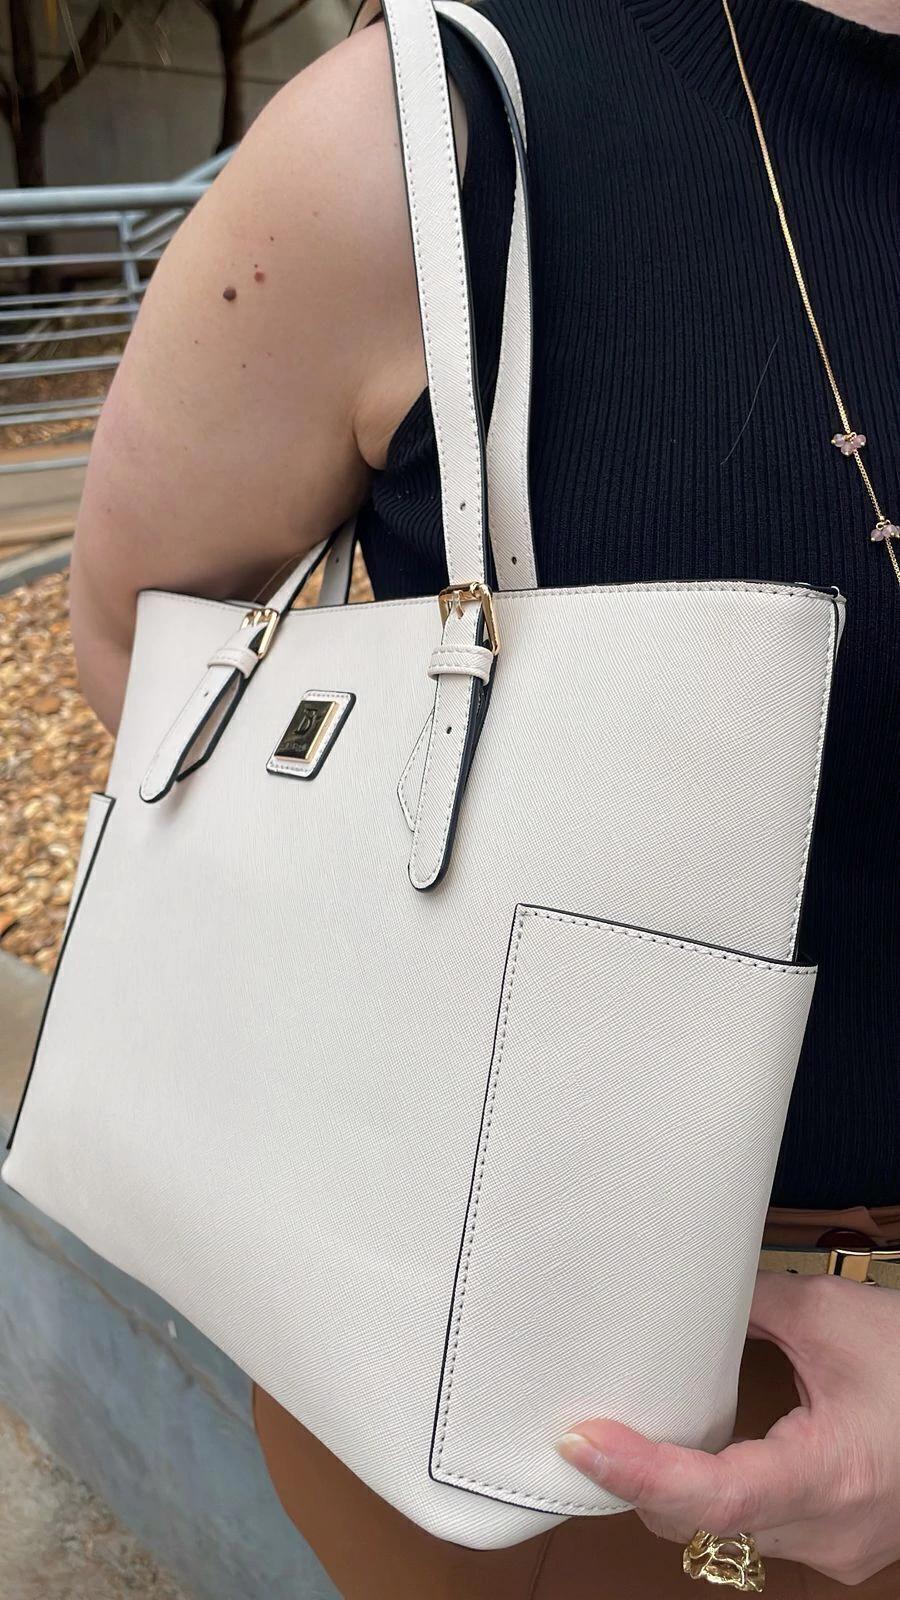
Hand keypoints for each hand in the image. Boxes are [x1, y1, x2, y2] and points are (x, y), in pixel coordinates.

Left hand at [557, 1272, 899, 1585]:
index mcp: (830, 1475)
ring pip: (723, 1537)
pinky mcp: (835, 1547)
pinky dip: (714, 1497)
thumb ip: (749, 1305)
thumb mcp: (832, 1316)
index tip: (582, 1441)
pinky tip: (692, 1454)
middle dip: (639, 1481)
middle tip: (582, 1428)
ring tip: (626, 1436)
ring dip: (674, 1491)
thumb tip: (682, 1296)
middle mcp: (828, 1533)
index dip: (638, 1473)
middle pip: (704, 1525)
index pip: (715, 1498)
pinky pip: (753, 1532)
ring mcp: (833, 1551)